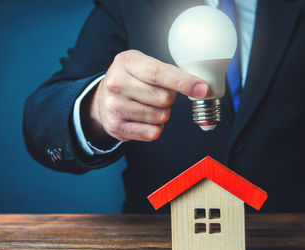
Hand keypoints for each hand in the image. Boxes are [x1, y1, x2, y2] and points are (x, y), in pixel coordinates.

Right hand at [85, 50, 208, 143]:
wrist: (102, 99)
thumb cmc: (130, 80)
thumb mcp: (142, 64)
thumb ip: (167, 71)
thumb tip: (199, 86)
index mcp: (126, 62)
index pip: (158, 73)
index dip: (183, 82)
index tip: (202, 89)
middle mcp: (116, 83)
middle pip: (163, 98)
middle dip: (170, 98)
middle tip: (158, 94)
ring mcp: (114, 107)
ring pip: (160, 116)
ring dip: (162, 113)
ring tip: (148, 105)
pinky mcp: (116, 127)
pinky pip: (152, 132)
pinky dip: (155, 127)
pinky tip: (144, 119)